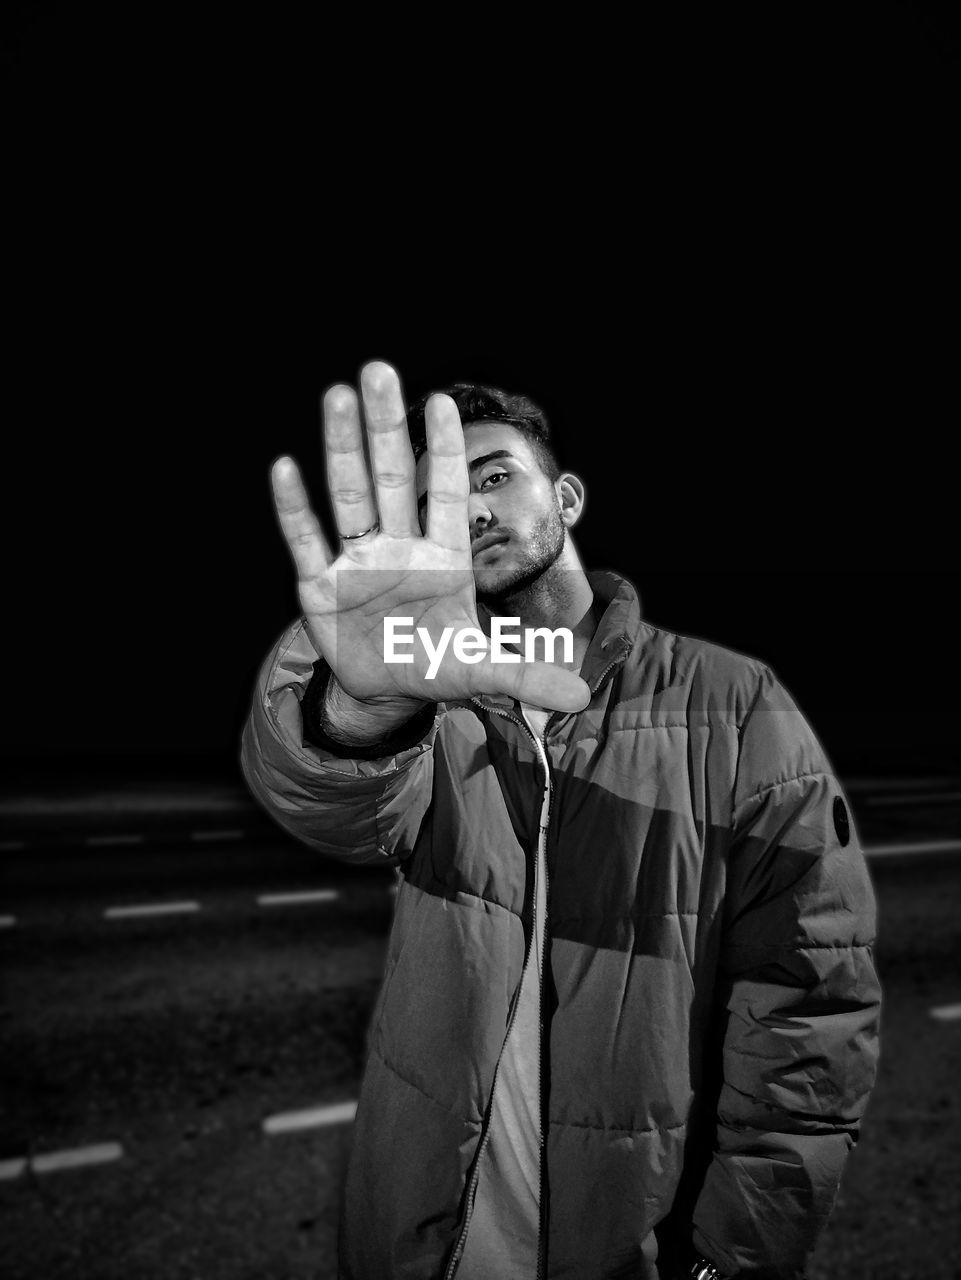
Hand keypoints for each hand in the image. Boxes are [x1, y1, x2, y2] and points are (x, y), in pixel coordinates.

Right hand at [270, 361, 590, 713]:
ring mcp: (356, 561)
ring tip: (338, 395)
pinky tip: (285, 468)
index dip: (444, 450)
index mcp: (441, 557)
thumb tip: (581, 696)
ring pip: (349, 494)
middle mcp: (398, 547)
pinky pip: (306, 540)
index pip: (444, 493)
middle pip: (390, 476)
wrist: (387, 689)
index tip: (444, 401)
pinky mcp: (319, 585)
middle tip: (378, 370)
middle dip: (385, 426)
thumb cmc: (437, 663)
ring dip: (342, 447)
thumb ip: (526, 676)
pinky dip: (295, 508)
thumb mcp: (482, 672)